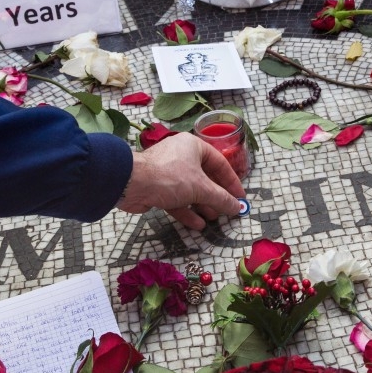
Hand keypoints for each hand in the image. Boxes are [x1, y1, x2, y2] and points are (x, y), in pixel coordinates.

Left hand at [118, 132, 246, 229]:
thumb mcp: (201, 188)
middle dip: (215, 196)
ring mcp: (168, 172)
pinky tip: (196, 225)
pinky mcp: (157, 187)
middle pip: (205, 177)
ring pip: (190, 190)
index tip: (240, 198)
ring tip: (212, 219)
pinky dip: (186, 211)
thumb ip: (221, 198)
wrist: (131, 184)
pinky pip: (177, 199)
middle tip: (226, 211)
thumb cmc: (170, 177)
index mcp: (193, 147)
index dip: (232, 182)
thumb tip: (238, 207)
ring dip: (202, 205)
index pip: (220, 163)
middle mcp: (181, 156)